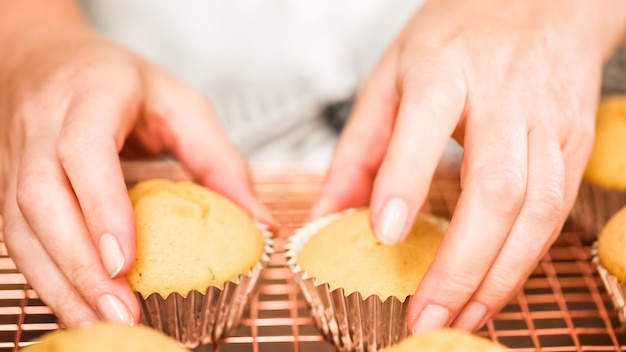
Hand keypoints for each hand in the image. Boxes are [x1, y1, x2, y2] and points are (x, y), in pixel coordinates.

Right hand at [0, 1, 273, 326]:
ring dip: (59, 283)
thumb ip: (220, 158)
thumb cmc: (118, 81)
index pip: (85, 150)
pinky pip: (16, 236)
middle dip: (80, 265)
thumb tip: (258, 220)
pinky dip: (46, 278)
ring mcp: (18, 156)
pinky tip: (77, 306)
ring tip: (101, 322)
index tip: (124, 260)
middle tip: (121, 311)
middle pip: (43, 199)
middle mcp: (45, 125)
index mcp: (93, 94)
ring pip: (20, 227)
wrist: (46, 58)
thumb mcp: (181, 104)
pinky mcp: (9, 184)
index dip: (101, 206)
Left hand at [313, 0, 625, 332]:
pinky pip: (556, 213)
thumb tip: (324, 214)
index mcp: (446, 69)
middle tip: (425, 314)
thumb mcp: (391, 76)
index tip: (384, 233)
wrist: (543, 2)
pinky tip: (495, 288)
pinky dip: (525, 260)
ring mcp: (547, 122)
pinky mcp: (574, 144)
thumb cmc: (460, 36)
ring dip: (498, 275)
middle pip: (495, 187)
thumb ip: (357, 147)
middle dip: (461, 262)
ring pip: (536, 210)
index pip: (426, 122)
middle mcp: (504, 96)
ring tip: (459, 318)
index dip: (406, 180)